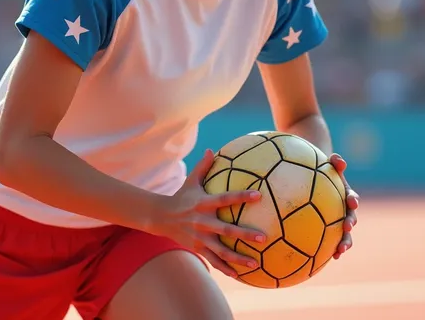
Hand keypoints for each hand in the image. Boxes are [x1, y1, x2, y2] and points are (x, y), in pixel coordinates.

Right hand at [149, 149, 265, 277]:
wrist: (160, 217)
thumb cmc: (181, 196)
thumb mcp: (190, 181)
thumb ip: (203, 166)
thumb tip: (211, 149)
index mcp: (204, 203)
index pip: (225, 199)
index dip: (241, 197)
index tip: (259, 195)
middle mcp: (202, 221)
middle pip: (227, 230)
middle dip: (245, 234)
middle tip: (264, 238)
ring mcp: (200, 237)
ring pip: (221, 250)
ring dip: (238, 257)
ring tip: (256, 263)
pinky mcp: (197, 248)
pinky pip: (213, 260)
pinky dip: (225, 268)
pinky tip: (239, 275)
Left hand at [329, 153, 358, 258]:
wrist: (317, 177)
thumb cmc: (322, 170)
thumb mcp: (329, 165)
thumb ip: (335, 162)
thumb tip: (338, 159)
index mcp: (345, 195)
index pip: (351, 198)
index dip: (352, 200)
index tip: (352, 202)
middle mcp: (344, 210)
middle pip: (350, 219)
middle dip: (350, 224)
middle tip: (347, 227)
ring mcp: (338, 221)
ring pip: (344, 234)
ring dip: (344, 242)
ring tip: (340, 251)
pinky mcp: (330, 230)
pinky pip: (330, 241)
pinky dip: (330, 249)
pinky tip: (324, 258)